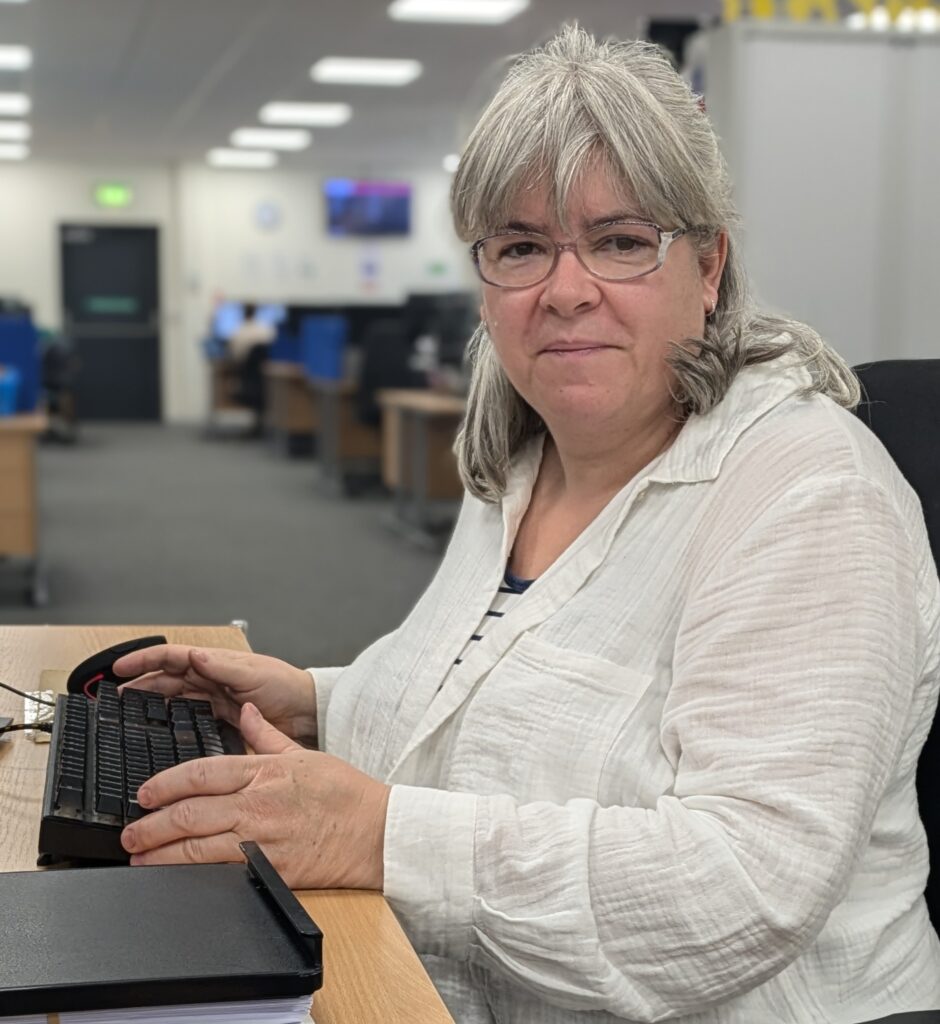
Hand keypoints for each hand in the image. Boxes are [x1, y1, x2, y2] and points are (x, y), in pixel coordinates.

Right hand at [114, 645, 317, 744]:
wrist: (307, 713)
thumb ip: (222, 667)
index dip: (144, 660)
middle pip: (167, 679)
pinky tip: (160, 730)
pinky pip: (190, 717)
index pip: (172, 657)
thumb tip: (194, 655)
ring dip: (152, 703)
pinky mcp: (222, 719)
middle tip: (115, 697)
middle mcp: (212, 678)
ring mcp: (216, 699)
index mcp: (216, 662)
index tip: (118, 668)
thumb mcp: (253, 674)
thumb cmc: (286, 686)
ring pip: (175, 699)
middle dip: (141, 684)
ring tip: (129, 713)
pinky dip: (172, 721)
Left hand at [120, 703, 389, 890]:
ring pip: (198, 845)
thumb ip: (267, 735)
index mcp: (264, 770)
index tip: (144, 793)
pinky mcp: (270, 868)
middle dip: (152, 823)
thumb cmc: (347, 794)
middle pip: (190, 811)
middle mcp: (258, 802)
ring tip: (139, 856)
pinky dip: (193, 874)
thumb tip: (246, 713)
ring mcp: (263, 837)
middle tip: (129, 831)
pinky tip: (176, 877)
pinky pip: (222, 871)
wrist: (377, 832)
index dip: (165, 784)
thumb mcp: (305, 754)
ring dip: (162, 853)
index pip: (201, 773)